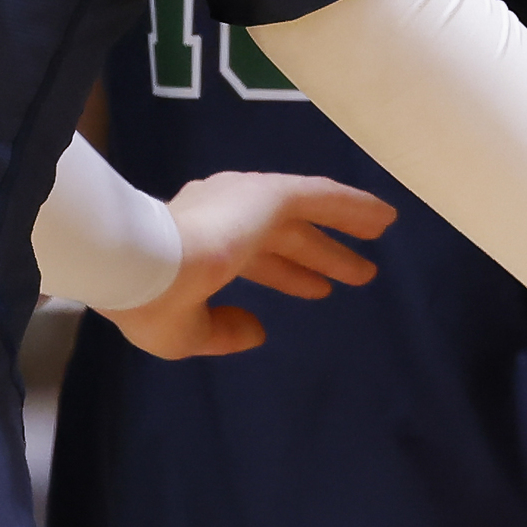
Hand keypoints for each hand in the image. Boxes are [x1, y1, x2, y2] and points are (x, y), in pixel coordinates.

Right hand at [100, 171, 396, 359]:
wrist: (143, 265)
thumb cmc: (155, 303)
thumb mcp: (185, 332)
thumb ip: (223, 331)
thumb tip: (259, 330)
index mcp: (199, 248)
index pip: (253, 259)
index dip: (286, 275)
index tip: (316, 289)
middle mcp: (223, 217)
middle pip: (285, 238)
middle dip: (320, 255)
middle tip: (356, 273)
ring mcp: (246, 202)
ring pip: (306, 212)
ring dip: (343, 227)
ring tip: (380, 238)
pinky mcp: (267, 193)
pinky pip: (320, 195)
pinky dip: (352, 205)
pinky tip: (384, 216)